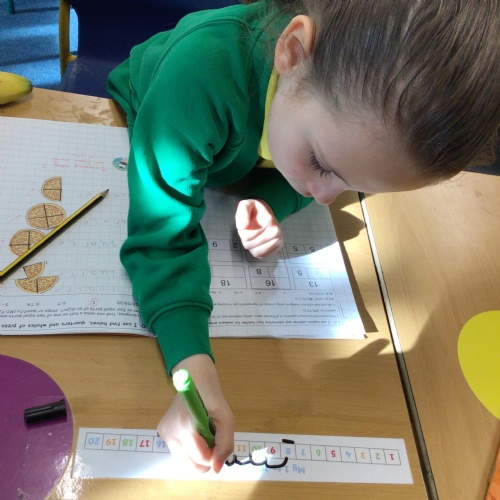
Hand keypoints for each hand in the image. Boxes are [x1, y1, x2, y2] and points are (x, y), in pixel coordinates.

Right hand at [158, 354, 233, 473]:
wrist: (194, 378)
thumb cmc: (211, 396)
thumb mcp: (226, 418)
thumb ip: (224, 444)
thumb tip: (216, 468)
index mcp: (184, 426)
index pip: (201, 458)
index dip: (215, 455)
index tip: (219, 439)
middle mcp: (169, 433)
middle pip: (191, 465)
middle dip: (206, 457)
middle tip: (212, 436)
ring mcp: (164, 434)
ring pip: (185, 461)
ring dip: (199, 453)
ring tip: (204, 432)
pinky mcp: (163, 434)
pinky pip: (180, 453)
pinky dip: (191, 449)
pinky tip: (195, 432)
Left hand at [235, 199, 282, 258]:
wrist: (268, 212)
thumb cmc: (255, 210)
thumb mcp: (246, 205)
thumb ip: (242, 212)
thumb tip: (243, 226)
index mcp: (269, 221)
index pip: (246, 236)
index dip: (242, 231)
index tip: (246, 224)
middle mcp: (276, 232)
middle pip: (249, 245)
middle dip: (246, 239)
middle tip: (250, 230)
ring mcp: (278, 241)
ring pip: (255, 253)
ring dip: (251, 246)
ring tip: (254, 236)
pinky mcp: (277, 248)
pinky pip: (261, 256)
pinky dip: (257, 250)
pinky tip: (259, 242)